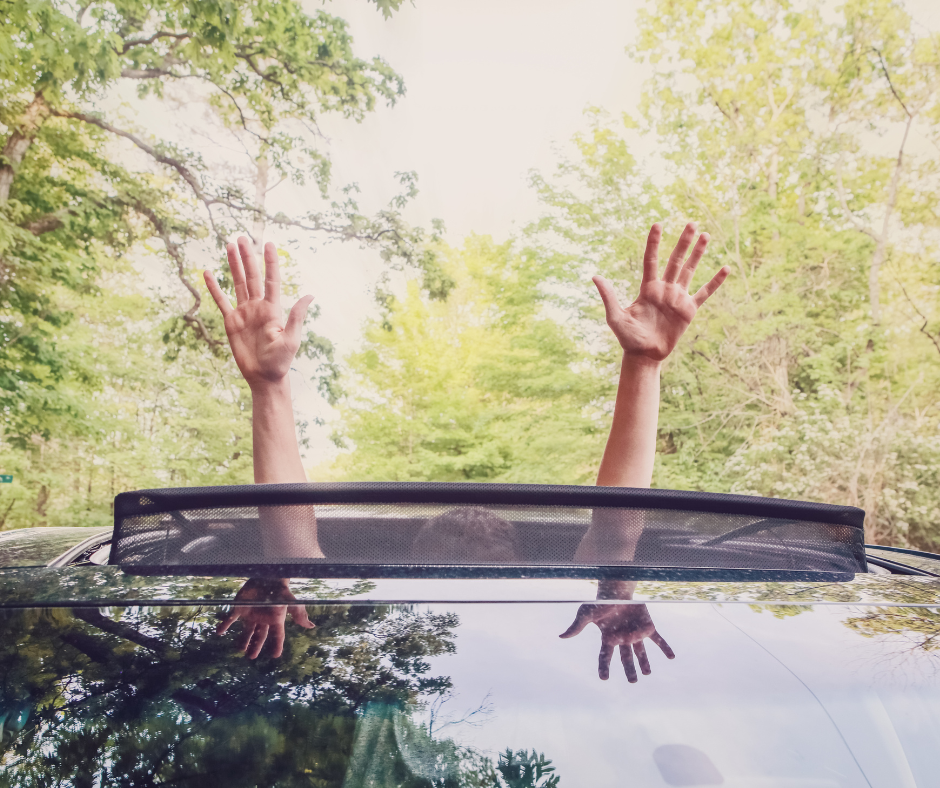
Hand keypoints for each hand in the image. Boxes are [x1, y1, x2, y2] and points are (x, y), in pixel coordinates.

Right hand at [204, 237, 313, 388]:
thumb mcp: (290, 338)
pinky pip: (222, 301)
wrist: (264, 377)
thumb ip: (296, 316)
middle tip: (242, 237)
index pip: (271, 280)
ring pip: (238, 283)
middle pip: (252, 276)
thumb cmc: (280, 361)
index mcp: (273, 309)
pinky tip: (208, 273)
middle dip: (247, 256)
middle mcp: (258, 306)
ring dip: (234, 265)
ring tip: (229, 245)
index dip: (270, 262)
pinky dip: (215, 287)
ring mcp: (244, 312)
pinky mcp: (232, 322)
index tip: (269, 243)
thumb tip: (310, 295)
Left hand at [217, 579, 313, 658]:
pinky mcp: (239, 608)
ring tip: (239, 650)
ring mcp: (250, 615)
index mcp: (275, 619)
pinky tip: (219, 632)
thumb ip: (299, 614)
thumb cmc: (280, 589)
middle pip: (259, 637)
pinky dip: (224, 625)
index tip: (275, 655)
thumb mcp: (290, 601)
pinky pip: (230, 619)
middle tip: (251, 657)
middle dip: (255, 647)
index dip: (276, 645)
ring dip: (242, 641)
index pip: (277, 636)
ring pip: (246, 632)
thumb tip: (311, 626)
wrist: (268, 575)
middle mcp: (262, 620)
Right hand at [560, 601, 674, 681]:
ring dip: (645, 663)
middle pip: (626, 658)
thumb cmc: (600, 602)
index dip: (604, 667)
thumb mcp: (586, 614)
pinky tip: (672, 657)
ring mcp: (636, 633)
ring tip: (647, 673)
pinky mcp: (647, 626)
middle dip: (630, 670)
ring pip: (641, 652)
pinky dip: (665, 648)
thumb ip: (577, 626)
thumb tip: (561, 636)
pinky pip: (657, 639)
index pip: (605, 656)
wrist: (617, 588)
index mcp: (608, 638)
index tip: (604, 678)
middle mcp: (623, 638)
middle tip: (633, 681)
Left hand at [593, 222, 728, 362]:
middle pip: (675, 260)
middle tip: (691, 223)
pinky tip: (725, 269)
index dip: (654, 243)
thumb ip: (609, 296)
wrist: (644, 355)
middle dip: (683, 242)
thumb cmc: (628, 337)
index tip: (657, 224)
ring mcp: (677, 298)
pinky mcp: (688, 310)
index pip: (651, 260)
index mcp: (647, 288)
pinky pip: (704, 293)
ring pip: (690, 271)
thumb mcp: (615, 317)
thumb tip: (595, 276)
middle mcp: (664, 289)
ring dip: (697, 254)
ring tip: (705, 235)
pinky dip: (715, 282)